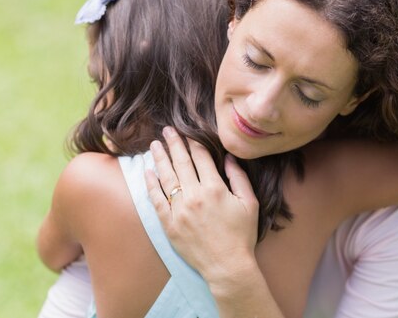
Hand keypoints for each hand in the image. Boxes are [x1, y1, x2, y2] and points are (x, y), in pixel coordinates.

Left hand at [145, 127, 259, 282]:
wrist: (227, 266)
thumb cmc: (242, 235)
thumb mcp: (250, 203)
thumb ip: (239, 178)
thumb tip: (229, 158)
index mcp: (215, 188)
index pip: (200, 158)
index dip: (193, 143)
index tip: (187, 133)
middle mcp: (194, 195)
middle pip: (181, 162)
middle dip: (173, 143)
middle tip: (167, 131)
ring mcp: (179, 210)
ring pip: (166, 177)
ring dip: (159, 158)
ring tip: (154, 145)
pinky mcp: (169, 224)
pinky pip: (156, 199)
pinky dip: (151, 184)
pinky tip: (147, 172)